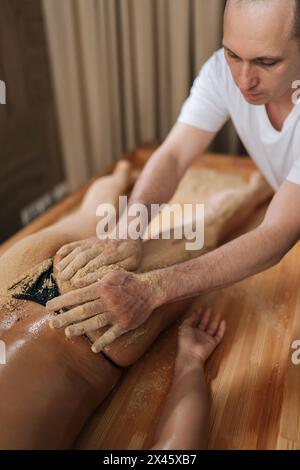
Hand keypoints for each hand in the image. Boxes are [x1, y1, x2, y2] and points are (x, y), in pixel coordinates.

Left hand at [47, 270, 161, 352]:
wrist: (151, 289)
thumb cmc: (129, 280)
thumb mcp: (111, 273)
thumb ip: (92, 277)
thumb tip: (75, 282)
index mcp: (102, 288)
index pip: (77, 295)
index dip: (62, 301)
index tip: (50, 306)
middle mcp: (108, 301)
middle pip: (83, 311)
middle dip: (66, 317)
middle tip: (52, 323)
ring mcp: (117, 314)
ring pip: (95, 323)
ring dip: (80, 329)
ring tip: (67, 333)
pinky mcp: (126, 324)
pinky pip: (113, 335)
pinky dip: (104, 342)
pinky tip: (94, 348)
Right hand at [56, 237, 141, 283]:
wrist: (129, 233)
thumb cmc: (132, 253)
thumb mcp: (132, 262)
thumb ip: (120, 269)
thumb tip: (106, 279)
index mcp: (113, 254)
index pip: (97, 264)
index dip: (86, 273)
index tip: (77, 283)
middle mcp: (101, 247)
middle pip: (84, 257)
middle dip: (73, 268)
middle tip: (63, 279)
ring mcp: (94, 242)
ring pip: (78, 250)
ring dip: (68, 260)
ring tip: (59, 271)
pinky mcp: (89, 240)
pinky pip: (76, 243)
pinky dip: (66, 248)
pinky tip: (59, 255)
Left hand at [177, 303, 225, 365]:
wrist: (191, 355)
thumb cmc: (186, 341)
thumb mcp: (184, 328)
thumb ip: (189, 320)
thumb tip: (193, 314)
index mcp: (190, 331)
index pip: (194, 321)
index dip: (196, 314)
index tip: (200, 307)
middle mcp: (198, 334)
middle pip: (203, 323)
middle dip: (206, 315)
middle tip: (209, 307)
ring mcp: (206, 339)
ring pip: (212, 328)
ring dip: (214, 320)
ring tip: (217, 312)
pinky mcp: (213, 343)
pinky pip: (219, 335)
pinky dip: (222, 329)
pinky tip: (223, 321)